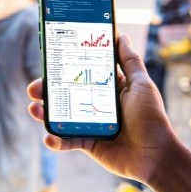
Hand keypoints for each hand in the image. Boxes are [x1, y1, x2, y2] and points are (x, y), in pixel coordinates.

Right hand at [27, 35, 174, 184]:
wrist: (156, 155)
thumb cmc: (152, 118)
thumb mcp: (141, 84)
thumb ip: (130, 61)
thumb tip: (120, 36)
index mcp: (109, 88)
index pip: (81, 73)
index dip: (64, 68)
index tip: (48, 61)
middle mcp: (97, 104)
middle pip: (65, 94)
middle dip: (46, 91)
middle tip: (34, 88)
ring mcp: (90, 124)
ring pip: (61, 117)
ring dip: (45, 113)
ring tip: (34, 109)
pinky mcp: (88, 144)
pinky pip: (67, 141)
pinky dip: (56, 140)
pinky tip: (49, 137)